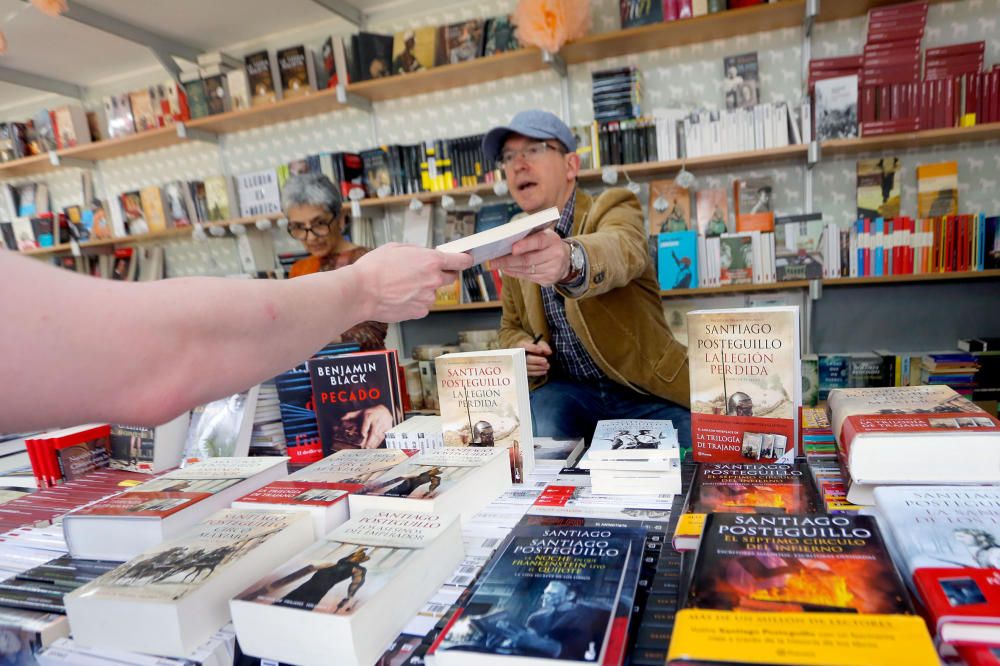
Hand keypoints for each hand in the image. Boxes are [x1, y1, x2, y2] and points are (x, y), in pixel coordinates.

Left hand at [345, 405, 392, 447]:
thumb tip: (341, 419)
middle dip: (369, 440)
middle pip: (374, 431)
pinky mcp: (388, 429)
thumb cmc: (370, 412)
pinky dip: (378, 443)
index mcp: (369, 414)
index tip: (362, 435)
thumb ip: (351, 415)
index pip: (367, 421)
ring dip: (373, 443)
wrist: (384, 410)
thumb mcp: (360, 412)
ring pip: (379, 435)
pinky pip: (383, 437)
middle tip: (364, 447)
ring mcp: (384, 424)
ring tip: (367, 449)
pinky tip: (373, 448)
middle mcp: (377, 419)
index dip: (365, 428)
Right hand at [351, 244, 472, 321]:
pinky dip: (414, 301)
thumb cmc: (374, 269)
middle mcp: (433, 280)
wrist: (360, 292)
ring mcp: (428, 298)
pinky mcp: (419, 312)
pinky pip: (422, 305)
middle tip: (421, 273)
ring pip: (432, 293)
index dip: (464, 260)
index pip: (461, 261)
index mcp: (431, 261)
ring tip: (401, 286)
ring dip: (423, 289)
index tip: (466, 260)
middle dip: (440, 274)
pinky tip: (399, 296)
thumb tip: (425, 254)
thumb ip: (417, 251)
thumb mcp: (396, 247)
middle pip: (450, 278)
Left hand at [492, 230, 569, 286]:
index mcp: (553, 240)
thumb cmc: (548, 244)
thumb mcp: (544, 235)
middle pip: (528, 260)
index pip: (538, 242)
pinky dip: (515, 273)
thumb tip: (506, 241)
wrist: (567, 260)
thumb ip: (529, 236)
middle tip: (492, 261)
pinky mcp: (548, 280)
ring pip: (526, 270)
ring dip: (509, 267)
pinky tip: (506, 269)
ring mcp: (553, 270)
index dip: (525, 245)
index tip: (511, 248)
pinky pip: (528, 277)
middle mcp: (555, 255)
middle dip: (508, 260)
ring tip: (496, 265)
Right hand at [515, 337, 551, 376]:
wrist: (527, 353)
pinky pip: (529, 373)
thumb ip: (544, 346)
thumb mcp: (538, 343)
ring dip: (538, 367)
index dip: (532, 348)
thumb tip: (548, 352)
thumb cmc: (533, 347)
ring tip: (547, 366)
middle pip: (526, 358)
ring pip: (528, 367)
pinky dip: (537, 372)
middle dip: (536, 360)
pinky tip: (544, 370)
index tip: (540, 350)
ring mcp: (519, 363)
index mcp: (521, 345)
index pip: (524, 345)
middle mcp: (518, 354)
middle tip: (545, 361)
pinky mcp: (522, 371)